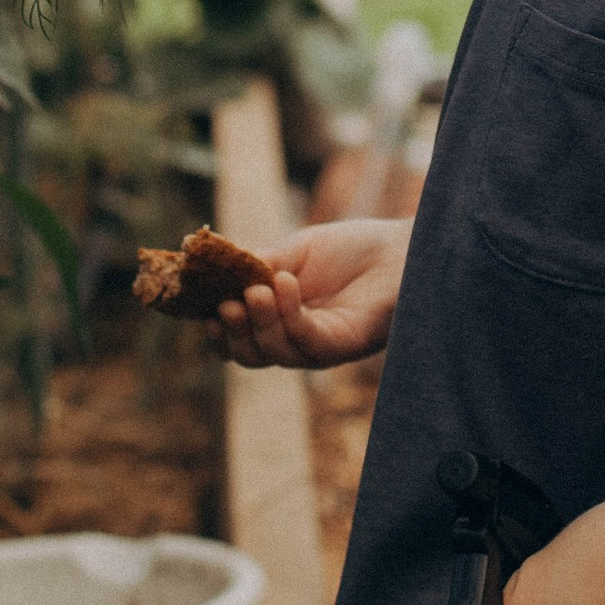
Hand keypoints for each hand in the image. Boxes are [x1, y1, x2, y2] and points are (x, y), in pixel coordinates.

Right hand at [206, 216, 409, 368]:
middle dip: (234, 334)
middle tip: (228, 304)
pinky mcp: (344, 346)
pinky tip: (286, 283)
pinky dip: (290, 314)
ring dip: (260, 322)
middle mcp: (298, 341)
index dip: (218, 333)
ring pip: (276, 354)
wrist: (400, 247)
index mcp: (280, 321)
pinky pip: (307, 340)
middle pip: (252, 357)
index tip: (204, 310)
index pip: (240, 341)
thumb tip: (214, 274)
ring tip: (259, 288)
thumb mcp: (291, 253)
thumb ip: (256, 267)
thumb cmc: (350, 249)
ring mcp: (321, 347)